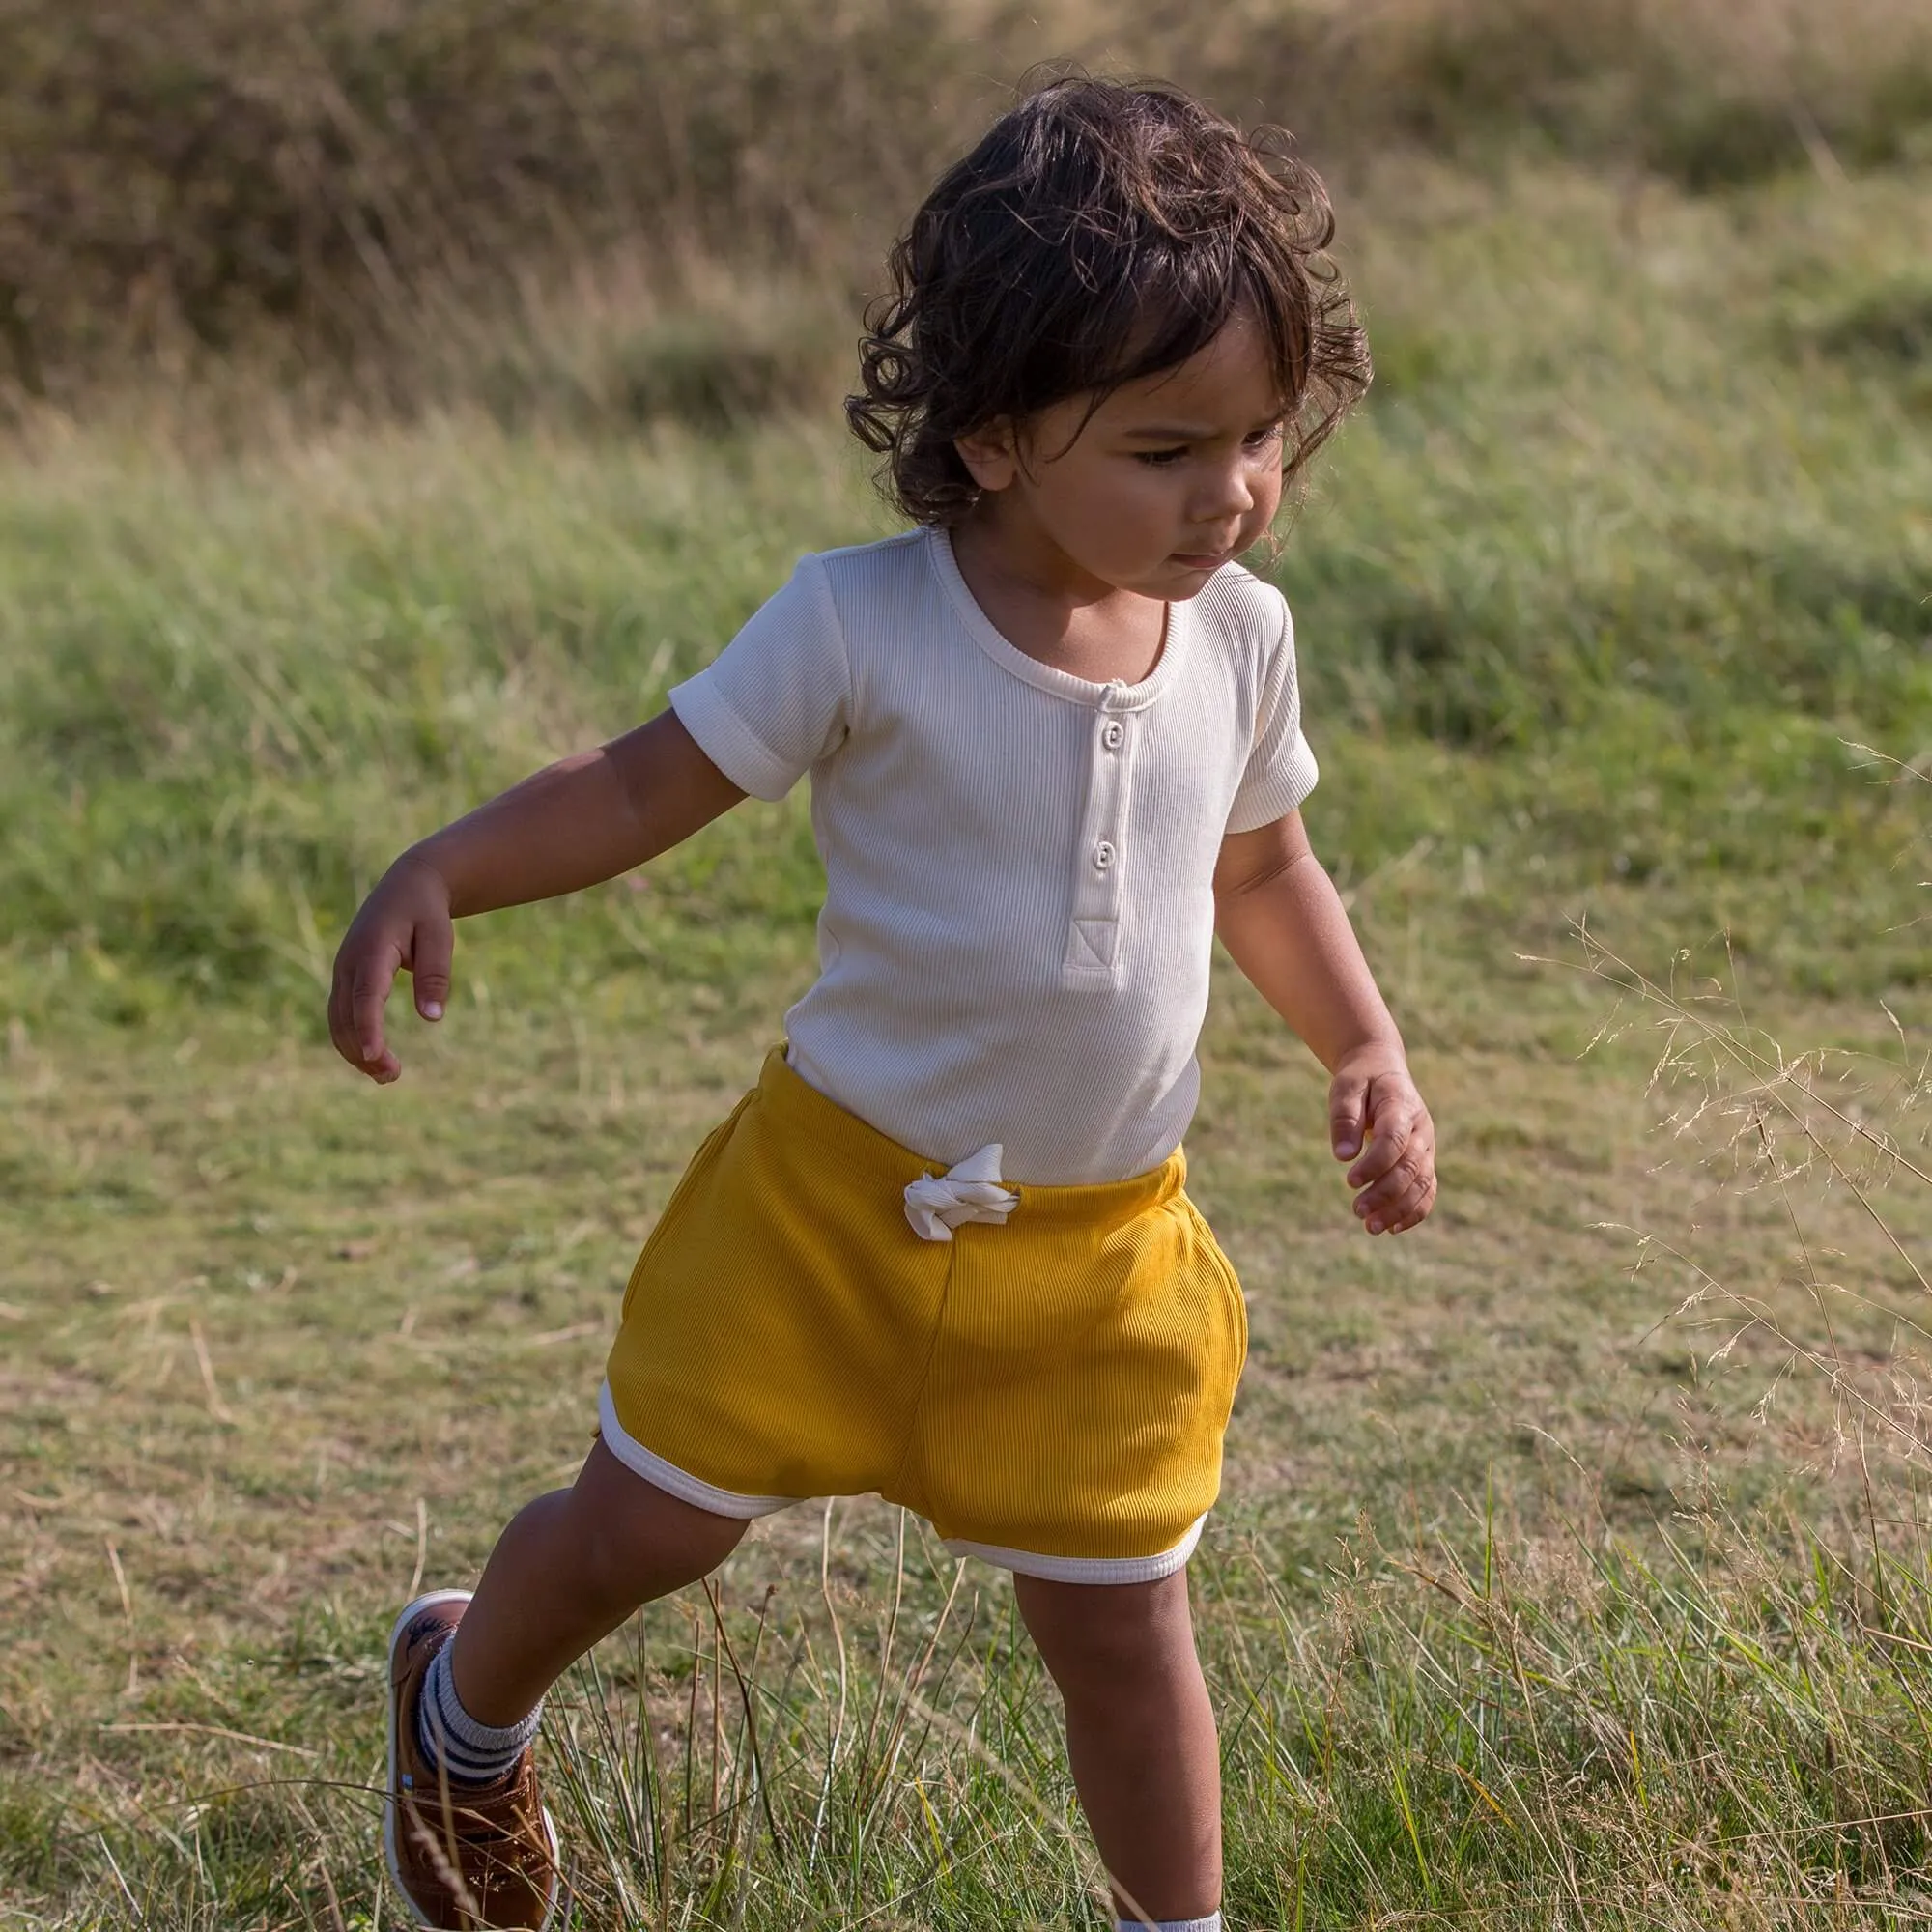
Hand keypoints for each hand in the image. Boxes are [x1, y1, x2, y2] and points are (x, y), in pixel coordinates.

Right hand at [327, 856, 454, 1082]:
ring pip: (339, 1019)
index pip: (367, 994)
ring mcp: (343, 971)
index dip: (369, 1026)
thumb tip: (432, 1019)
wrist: (406, 886)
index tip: (376, 1054)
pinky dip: (353, 1039)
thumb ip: (435, 974)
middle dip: (364, 1049)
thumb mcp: (440, 936)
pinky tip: (374, 1059)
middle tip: (393, 1076)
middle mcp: (349, 962)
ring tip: (388, 1076)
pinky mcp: (346, 979)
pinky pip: (342, 1015)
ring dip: (356, 1050)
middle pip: (347, 1014)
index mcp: (373, 949)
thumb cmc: (426, 912)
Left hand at [1328, 1046, 1436, 1235]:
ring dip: (1398, 1209)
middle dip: (1385, 1193)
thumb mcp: (1345, 1087)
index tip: (1349, 1182)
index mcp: (1402, 1105)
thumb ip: (1345, 1118)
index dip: (1375, 1164)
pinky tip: (1391, 1228)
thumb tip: (1343, 1156)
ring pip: (1421, 1183)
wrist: (1382, 1070)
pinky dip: (1414, 1211)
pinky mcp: (1425, 1160)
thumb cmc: (1361, 1079)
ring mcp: (1427, 1146)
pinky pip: (1427, 1190)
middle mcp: (1421, 1129)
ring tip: (1370, 1227)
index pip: (1394, 1140)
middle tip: (1357, 1211)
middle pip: (1410, 1166)